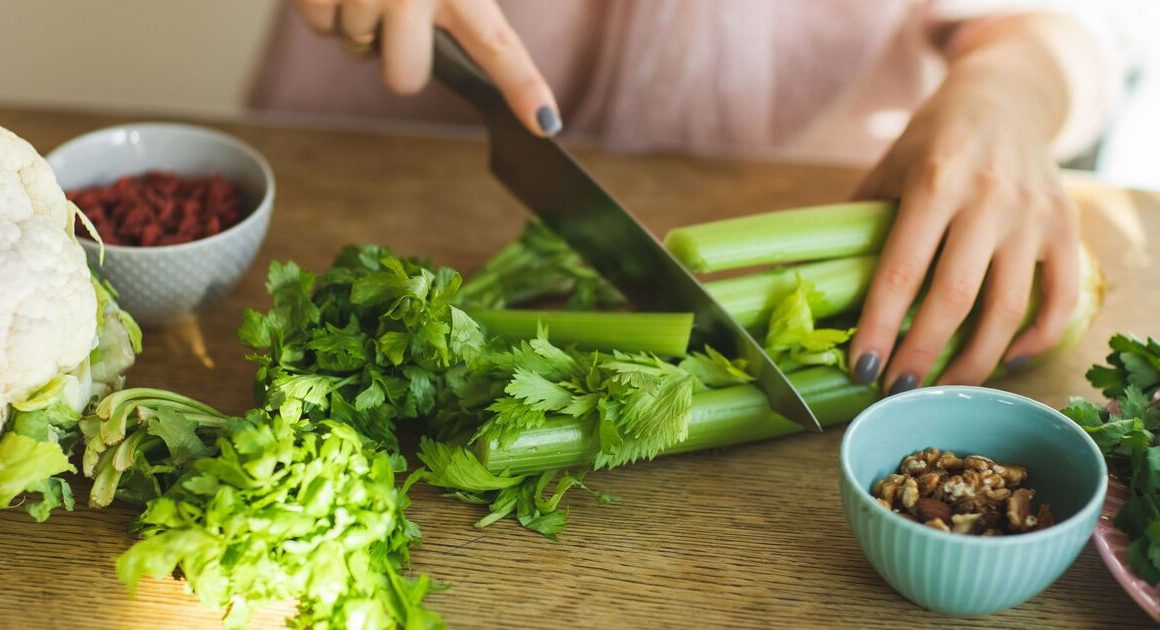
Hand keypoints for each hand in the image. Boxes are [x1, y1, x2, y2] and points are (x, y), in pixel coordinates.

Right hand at [295, 0, 560, 135]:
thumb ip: (465, 8)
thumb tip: (476, 57)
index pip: (499, 46)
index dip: (523, 87)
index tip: (544, 122)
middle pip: (405, 79)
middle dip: (396, 61)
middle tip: (396, 23)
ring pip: (358, 48)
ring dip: (358, 21)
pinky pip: (321, 26)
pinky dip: (325, 7)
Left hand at [848, 43, 1080, 392]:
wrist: (1007, 96)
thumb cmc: (933, 140)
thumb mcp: (888, 167)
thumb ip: (861, 222)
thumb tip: (811, 284)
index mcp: (935, 180)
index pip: (901, 270)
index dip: (880, 327)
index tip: (861, 368)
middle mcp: (989, 198)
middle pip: (955, 297)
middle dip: (922, 354)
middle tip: (896, 390)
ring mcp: (1032, 215)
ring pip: (1008, 308)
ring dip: (973, 361)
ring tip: (942, 389)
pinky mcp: (1066, 228)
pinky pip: (1058, 298)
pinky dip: (1036, 338)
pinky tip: (1005, 361)